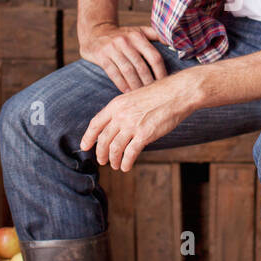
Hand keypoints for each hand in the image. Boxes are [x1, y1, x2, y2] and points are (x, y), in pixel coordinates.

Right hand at [77, 21, 167, 91]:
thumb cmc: (122, 35)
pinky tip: (127, 92)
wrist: (96, 32)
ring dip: (136, 86)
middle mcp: (126, 41)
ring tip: (141, 96)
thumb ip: (156, 35)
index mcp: (138, 36)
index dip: (161, 72)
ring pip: (128, 72)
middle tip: (154, 94)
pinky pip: (114, 74)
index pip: (154, 57)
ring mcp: (112, 49)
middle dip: (149, 82)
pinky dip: (122, 85)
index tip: (164, 83)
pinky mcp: (101, 56)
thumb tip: (176, 42)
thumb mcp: (139, 31)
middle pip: (141, 67)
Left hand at [79, 73, 201, 171]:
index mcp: (116, 105)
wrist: (176, 93)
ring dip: (113, 160)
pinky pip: (130, 153)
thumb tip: (116, 125)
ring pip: (115, 148)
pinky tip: (126, 166)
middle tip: (102, 160)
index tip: (84, 146)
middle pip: (103, 139)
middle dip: (101, 153)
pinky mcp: (144, 135)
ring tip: (115, 165)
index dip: (88, 137)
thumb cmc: (159, 95)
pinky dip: (126, 162)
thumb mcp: (134, 97)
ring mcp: (132, 125)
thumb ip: (123, 110)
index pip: (95, 123)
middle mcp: (120, 115)